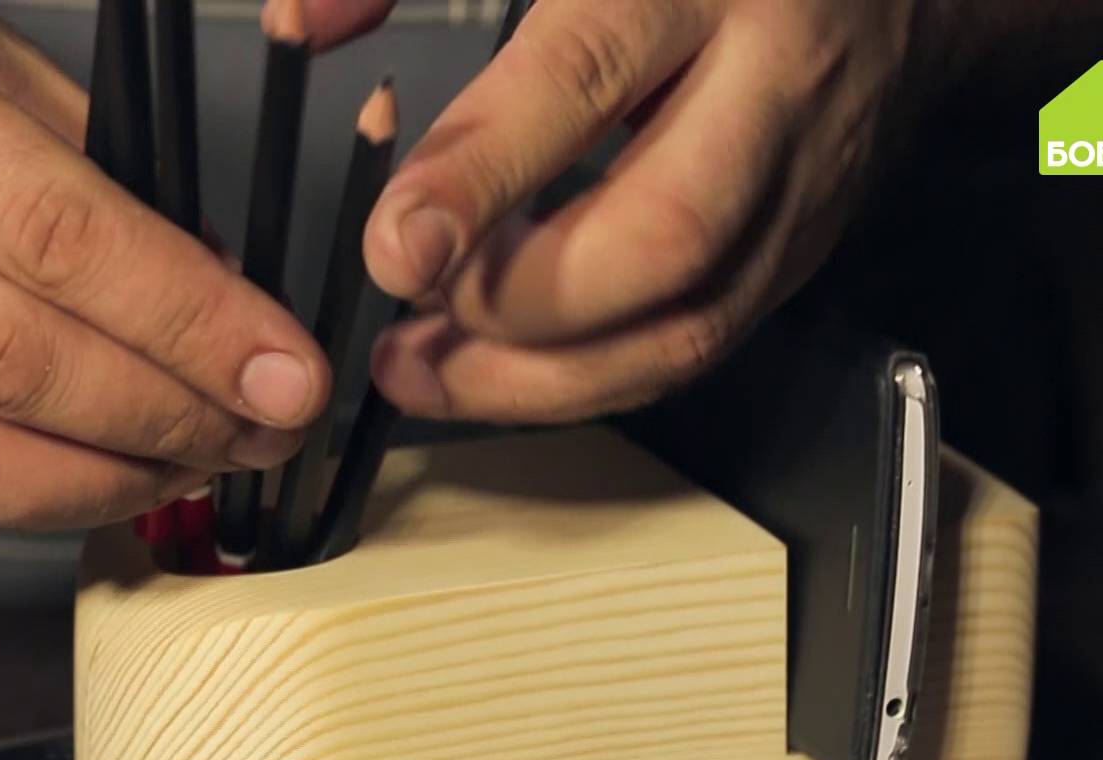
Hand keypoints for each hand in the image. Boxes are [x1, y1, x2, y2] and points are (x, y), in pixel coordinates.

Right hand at [0, 0, 329, 529]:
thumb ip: (75, 149)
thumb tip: (205, 272)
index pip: (58, 240)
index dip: (190, 320)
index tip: (286, 366)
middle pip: (15, 366)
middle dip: (172, 415)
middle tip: (267, 427)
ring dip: (99, 485)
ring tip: (193, 468)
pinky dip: (4, 507)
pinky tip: (85, 487)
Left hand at [327, 0, 933, 422]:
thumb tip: (302, 21)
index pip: (587, 77)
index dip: (483, 173)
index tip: (396, 246)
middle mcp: (772, 84)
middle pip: (663, 238)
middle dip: (520, 308)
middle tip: (412, 322)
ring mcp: (801, 183)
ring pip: (689, 327)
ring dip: (543, 381)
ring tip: (427, 376)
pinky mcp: (800, 251)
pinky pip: (697, 346)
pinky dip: (588, 379)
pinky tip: (503, 370)